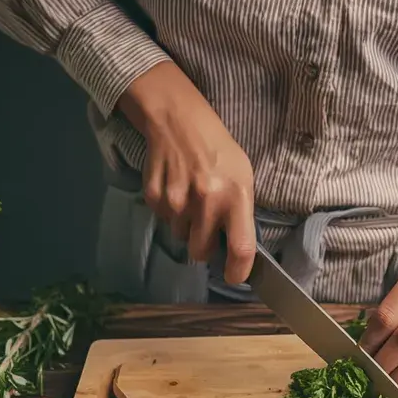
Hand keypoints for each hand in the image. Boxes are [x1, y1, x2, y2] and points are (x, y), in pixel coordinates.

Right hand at [118, 62, 255, 283]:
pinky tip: (175, 187)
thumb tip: (238, 249)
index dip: (238, 272)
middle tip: (206, 226)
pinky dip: (169, 211)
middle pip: (200, 252)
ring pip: (180, 236)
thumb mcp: (242, 176)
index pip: (241, 248)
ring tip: (190, 197)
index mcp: (236, 196)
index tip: (234, 276)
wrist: (178, 120)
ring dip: (185, 225)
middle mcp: (207, 201)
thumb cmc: (218, 150)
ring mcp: (177, 200)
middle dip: (203, 246)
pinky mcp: (154, 196)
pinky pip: (163, 220)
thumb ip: (241, 212)